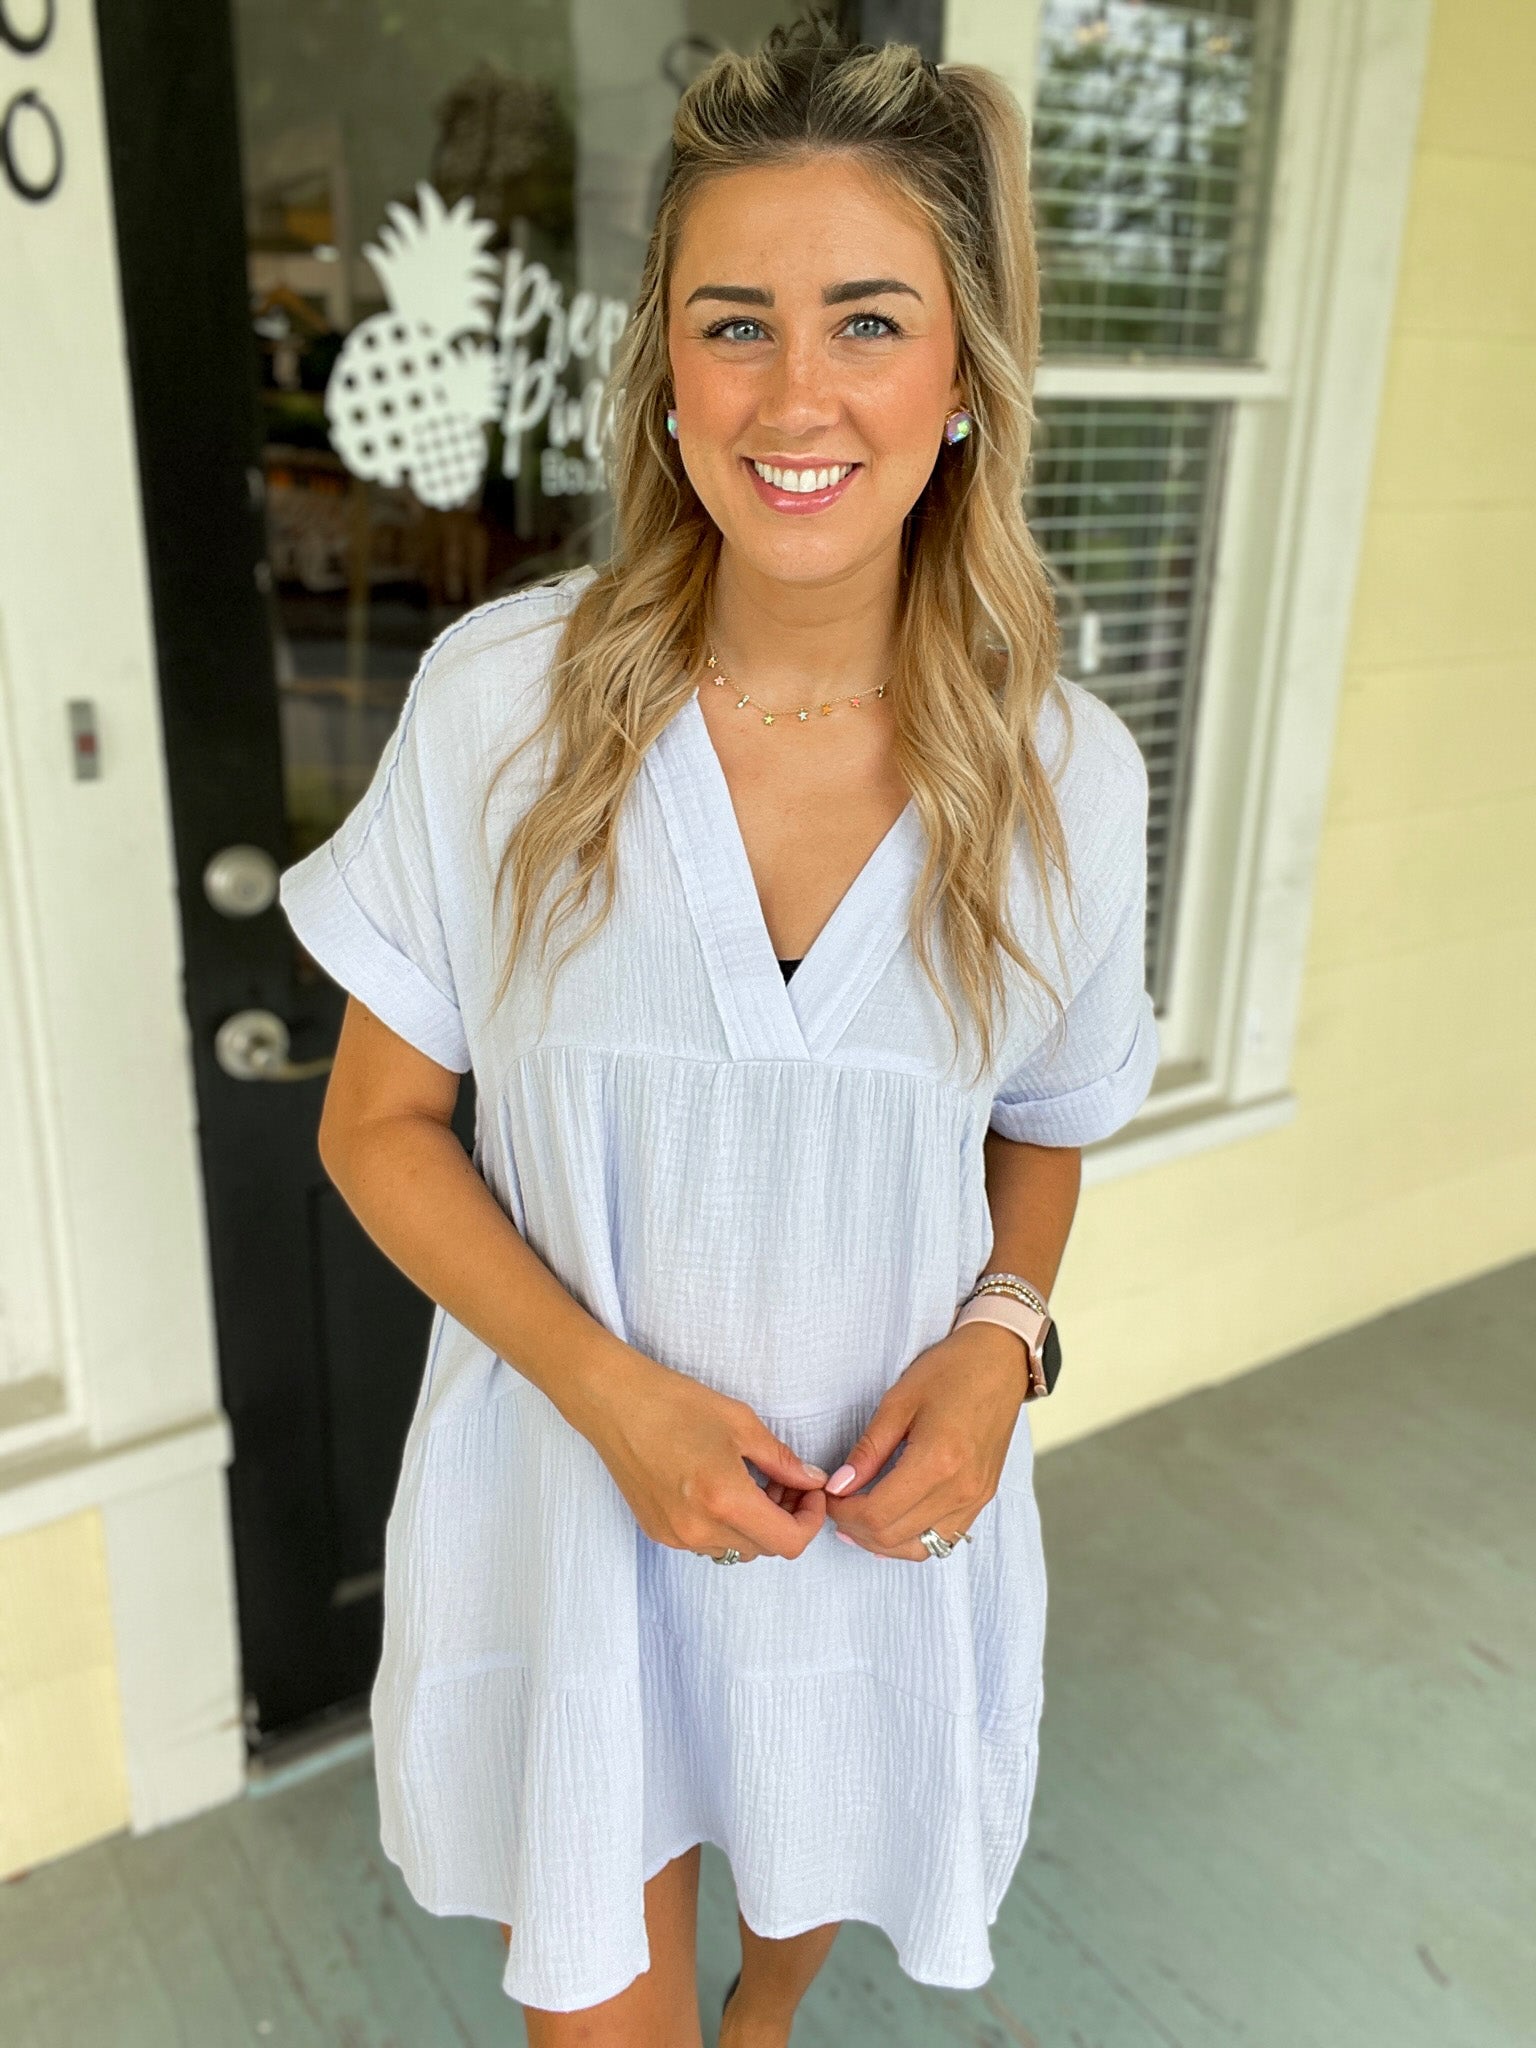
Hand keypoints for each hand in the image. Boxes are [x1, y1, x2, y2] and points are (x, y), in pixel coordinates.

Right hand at [580, 1351, 830, 1561]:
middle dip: (786, 1517)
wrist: (613, 1403)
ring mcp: (676, 1536)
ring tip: (754, 1482)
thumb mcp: (741, 1423)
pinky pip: (709, 1542)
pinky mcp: (659, 1532)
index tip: (811, 1492)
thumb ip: (781, 1460)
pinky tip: (723, 1488)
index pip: (788, 1542)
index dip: (811, 1520)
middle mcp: (700, 1529)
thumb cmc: (675, 1404)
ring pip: (738, 1549)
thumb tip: (811, 1481)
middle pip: (766, 1548)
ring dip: (757, 1524)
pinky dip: (727, 1525)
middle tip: (786, 1479)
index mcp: (725, 1500)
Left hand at [820, 1323, 1030, 1559]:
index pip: (877, 1514)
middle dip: (856, 1528)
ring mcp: (975, 1498)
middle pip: (894, 1537)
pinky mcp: (982, 1498)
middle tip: (837, 1506)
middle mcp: (960, 1489)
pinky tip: (893, 1522)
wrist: (999, 1362)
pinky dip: (912, 1539)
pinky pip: (944, 1539)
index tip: (829, 1496)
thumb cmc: (950, 1372)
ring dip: (883, 1542)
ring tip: (858, 1520)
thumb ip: (868, 1450)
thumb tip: (839, 1486)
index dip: (843, 1512)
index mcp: (937, 1462)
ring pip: (919, 1549)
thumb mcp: (898, 1401)